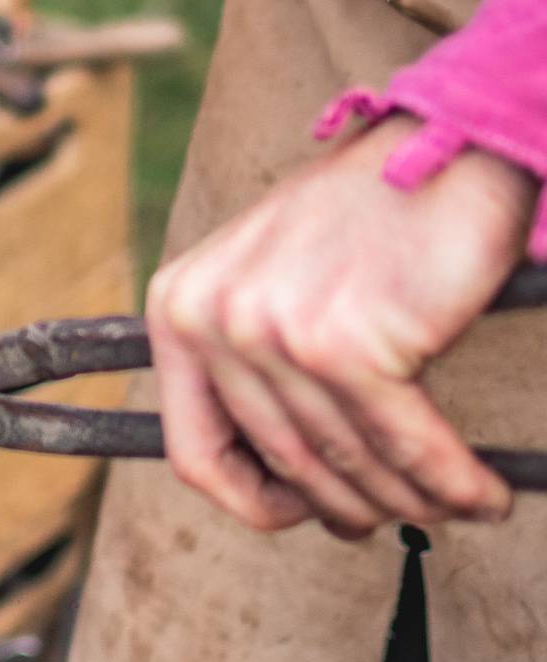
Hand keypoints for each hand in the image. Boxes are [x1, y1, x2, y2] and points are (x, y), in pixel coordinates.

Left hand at [147, 116, 533, 536]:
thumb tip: (292, 486)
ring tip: (457, 505)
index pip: (193, 451)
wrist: (441, 146)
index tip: (305, 514)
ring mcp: (273, 331)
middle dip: (353, 506)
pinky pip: (406, 449)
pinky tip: (485, 494)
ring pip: (349, 465)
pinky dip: (454, 484)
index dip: (254, 502)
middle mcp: (210, 320)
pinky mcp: (347, 344)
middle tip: (400, 514)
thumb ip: (255, 369)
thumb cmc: (364, 220)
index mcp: (177, 308)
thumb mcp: (267, 283)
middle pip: (285, 464)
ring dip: (414, 501)